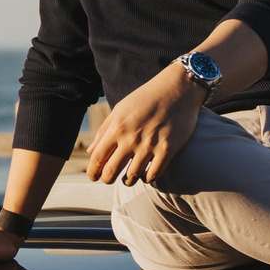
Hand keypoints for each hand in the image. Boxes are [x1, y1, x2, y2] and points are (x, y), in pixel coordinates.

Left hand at [86, 64, 205, 185]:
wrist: (178, 88)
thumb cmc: (147, 98)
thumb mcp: (121, 109)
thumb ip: (104, 130)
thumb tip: (91, 152)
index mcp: (117, 127)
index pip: (98, 157)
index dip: (93, 172)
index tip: (93, 177)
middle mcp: (131, 137)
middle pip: (111, 171)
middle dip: (106, 179)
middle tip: (108, 180)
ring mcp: (150, 144)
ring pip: (132, 176)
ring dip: (128, 181)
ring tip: (128, 179)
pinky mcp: (168, 148)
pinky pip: (154, 174)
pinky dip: (148, 178)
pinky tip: (146, 176)